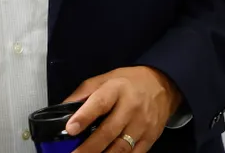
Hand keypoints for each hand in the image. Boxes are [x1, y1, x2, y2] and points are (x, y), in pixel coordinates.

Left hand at [64, 66, 182, 152]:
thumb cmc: (128, 82)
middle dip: (90, 147)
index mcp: (116, 89)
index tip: (70, 129)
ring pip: (122, 147)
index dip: (84, 117)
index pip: (100, 103)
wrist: (162, 85)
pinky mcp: (151, 137)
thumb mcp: (105, 78)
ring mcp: (143, 124)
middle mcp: (131, 107)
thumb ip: (83, 93)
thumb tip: (62, 109)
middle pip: (109, 131)